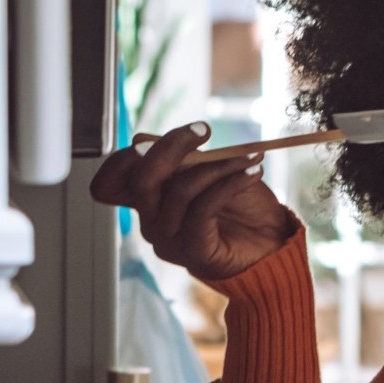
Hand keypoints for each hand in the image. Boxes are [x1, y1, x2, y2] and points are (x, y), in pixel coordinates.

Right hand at [88, 122, 298, 281]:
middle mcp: (151, 222)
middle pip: (141, 179)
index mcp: (148, 201)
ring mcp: (169, 240)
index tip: (184, 131)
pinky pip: (204, 208)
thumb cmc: (241, 207)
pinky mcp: (193, 252)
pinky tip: (252, 173)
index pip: (111, 180)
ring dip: (218, 165)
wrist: (272, 245)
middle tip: (203, 130)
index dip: (131, 154)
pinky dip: (230, 183)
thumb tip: (141, 139)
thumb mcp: (208, 170)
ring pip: (180, 190)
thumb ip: (178, 158)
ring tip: (249, 158)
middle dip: (172, 146)